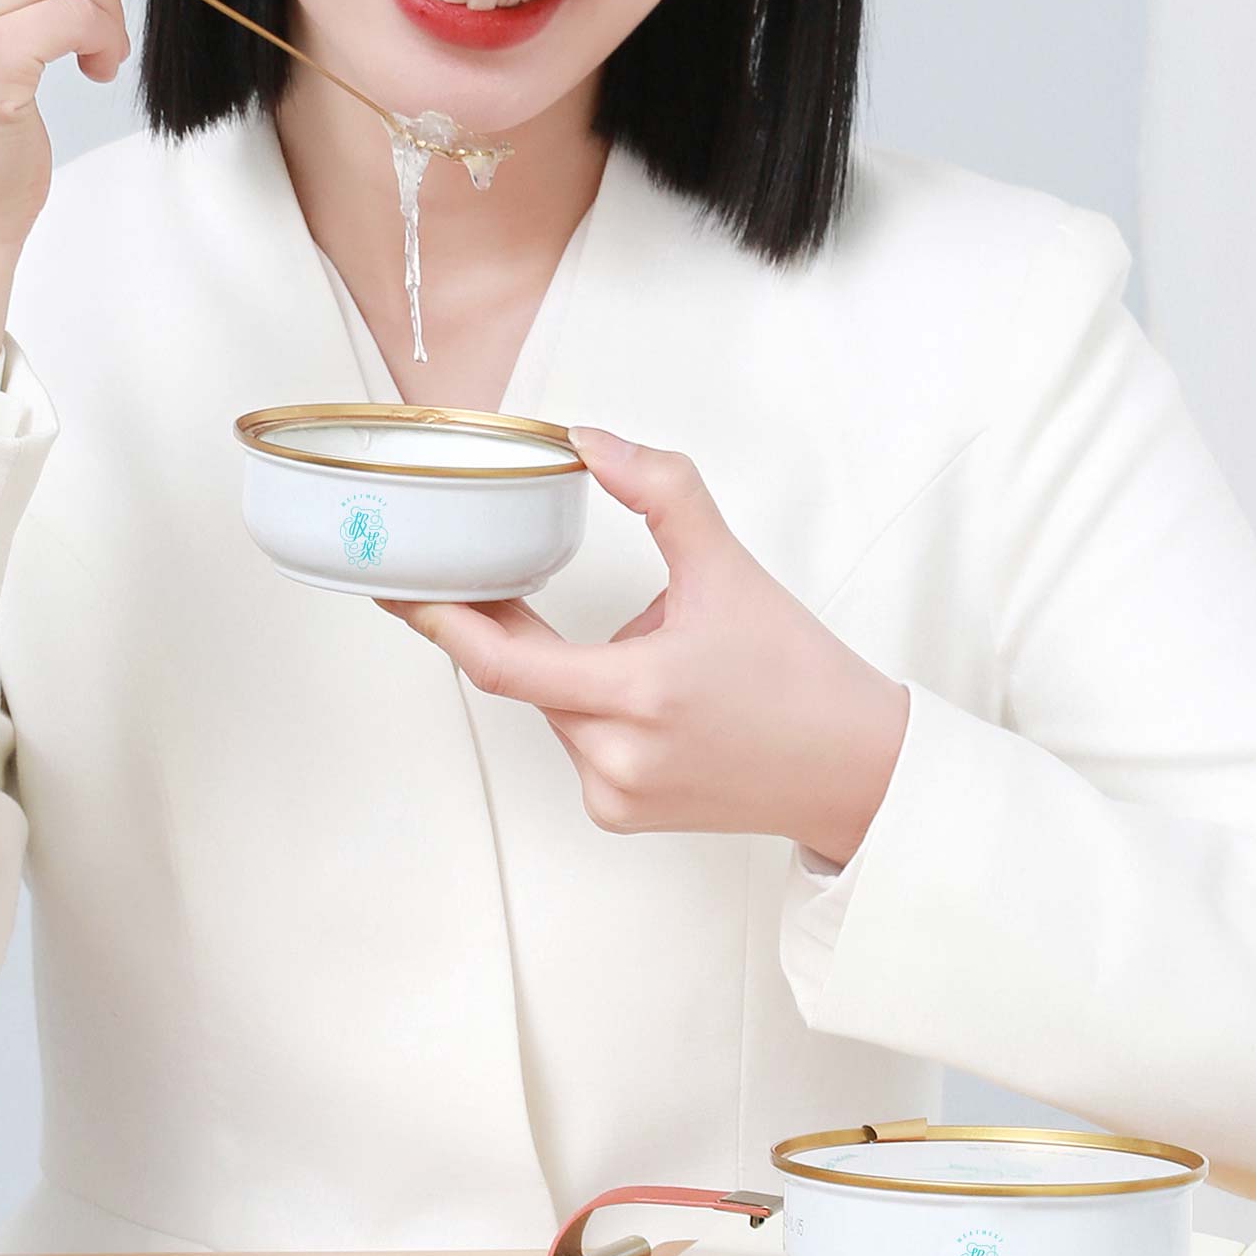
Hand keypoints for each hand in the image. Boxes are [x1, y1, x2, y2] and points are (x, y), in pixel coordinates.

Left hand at [392, 427, 912, 869]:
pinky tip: (657, 699)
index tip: (402, 588)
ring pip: (549, 706)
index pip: (501, 663)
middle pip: (522, 677)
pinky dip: (590, 705)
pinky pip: (575, 741)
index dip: (443, 622)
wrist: (853, 768)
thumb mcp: (730, 567)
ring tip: (655, 650)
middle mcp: (616, 758)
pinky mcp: (619, 815)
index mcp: (638, 695)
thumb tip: (589, 440)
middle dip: (505, 624)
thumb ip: (661, 491)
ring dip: (566, 666)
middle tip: (489, 576)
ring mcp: (614, 795)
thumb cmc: (798, 673)